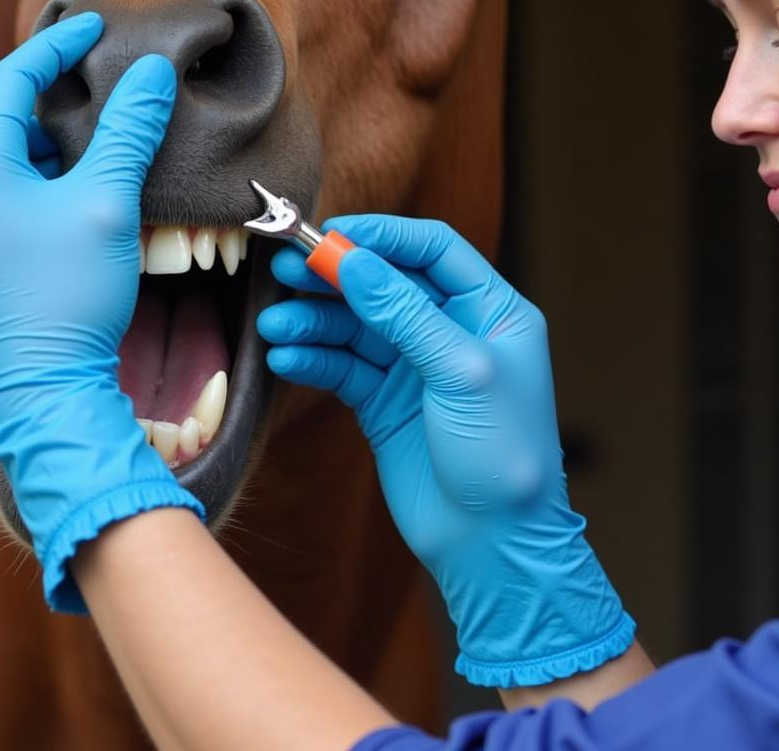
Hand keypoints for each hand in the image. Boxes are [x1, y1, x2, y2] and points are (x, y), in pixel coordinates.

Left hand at [0, 13, 202, 612]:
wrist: (44, 392)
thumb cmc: (74, 295)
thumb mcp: (109, 202)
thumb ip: (128, 129)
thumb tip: (151, 71)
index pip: (10, 80)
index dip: (55, 49)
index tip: (93, 30)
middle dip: (28, 100)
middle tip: (79, 101)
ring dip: (18, 148)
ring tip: (70, 159)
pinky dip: (6, 189)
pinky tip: (46, 210)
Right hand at [257, 216, 633, 686]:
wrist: (492, 545)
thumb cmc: (503, 456)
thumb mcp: (461, 372)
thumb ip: (405, 313)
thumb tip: (353, 261)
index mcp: (490, 310)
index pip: (432, 249)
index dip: (383, 236)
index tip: (332, 233)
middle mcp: (451, 330)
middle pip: (384, 283)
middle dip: (335, 275)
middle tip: (286, 269)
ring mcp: (415, 366)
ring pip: (356, 326)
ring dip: (314, 321)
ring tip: (275, 325)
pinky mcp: (384, 401)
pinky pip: (343, 367)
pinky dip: (314, 360)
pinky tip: (285, 359)